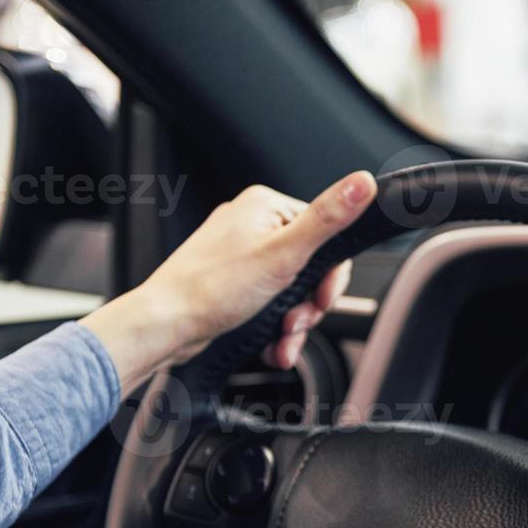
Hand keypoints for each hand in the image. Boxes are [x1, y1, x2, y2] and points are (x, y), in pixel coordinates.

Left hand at [81, 171, 377, 387]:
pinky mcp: (233, 282)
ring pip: (291, 290)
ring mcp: (241, 254)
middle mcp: (252, 224)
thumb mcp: (283, 254)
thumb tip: (362, 184)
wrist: (165, 325)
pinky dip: (275, 327)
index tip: (321, 300)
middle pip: (310, 266)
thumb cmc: (211, 289)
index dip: (329, 276)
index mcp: (266, 206)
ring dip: (293, 322)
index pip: (326, 235)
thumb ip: (327, 220)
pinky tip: (270, 343)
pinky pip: (270, 303)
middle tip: (297, 322)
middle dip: (308, 305)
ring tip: (281, 339)